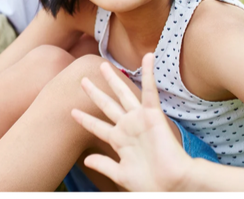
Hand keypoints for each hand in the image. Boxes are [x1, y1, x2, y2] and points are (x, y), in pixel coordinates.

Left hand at [71, 53, 192, 191]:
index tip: (72, 111)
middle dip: (95, 92)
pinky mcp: (153, 115)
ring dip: (113, 79)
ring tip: (102, 64)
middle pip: (107, 105)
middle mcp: (128, 127)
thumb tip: (86, 161)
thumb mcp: (121, 175)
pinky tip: (147, 57)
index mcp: (120, 141)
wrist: (171, 185)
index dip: (85, 119)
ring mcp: (139, 120)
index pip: (97, 127)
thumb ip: (104, 165)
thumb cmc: (150, 184)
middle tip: (82, 79)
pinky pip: (150, 91)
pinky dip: (149, 73)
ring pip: (123, 94)